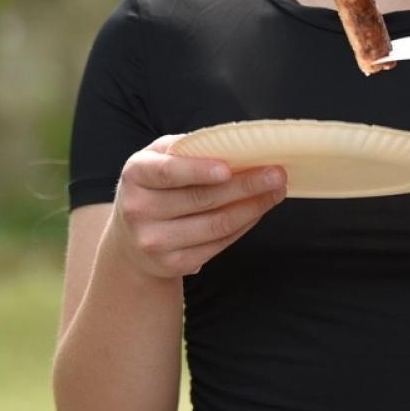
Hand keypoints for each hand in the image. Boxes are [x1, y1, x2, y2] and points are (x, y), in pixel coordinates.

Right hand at [109, 136, 286, 278]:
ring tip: (276, 191)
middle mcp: (138, 210)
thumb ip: (190, 149)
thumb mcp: (161, 158)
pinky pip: (219, 244)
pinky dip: (244, 226)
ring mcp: (154, 241)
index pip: (168, 172)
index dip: (198, 171)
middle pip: (202, 199)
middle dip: (245, 186)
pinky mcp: (173, 264)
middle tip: (277, 174)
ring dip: (254, 207)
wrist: (131, 237)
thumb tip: (239, 146)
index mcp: (135, 175)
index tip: (228, 169)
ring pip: (216, 225)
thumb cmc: (157, 185)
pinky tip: (259, 211)